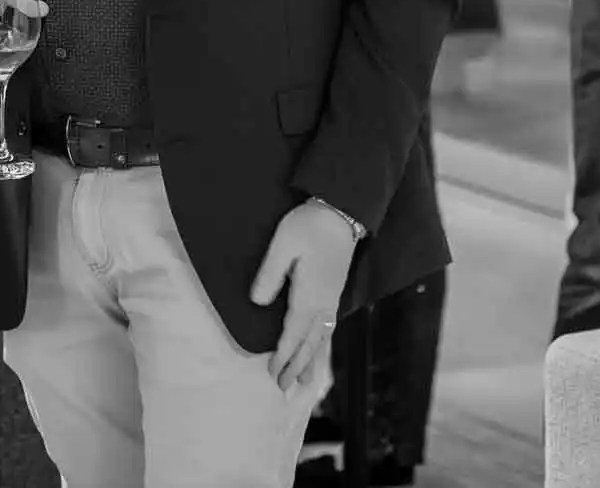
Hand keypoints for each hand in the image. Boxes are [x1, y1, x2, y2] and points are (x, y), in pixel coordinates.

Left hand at [250, 201, 359, 391]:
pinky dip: (323, 343)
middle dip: (297, 366)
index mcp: (309, 296)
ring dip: (312, 360)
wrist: (341, 211)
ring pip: (322, 337)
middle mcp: (323, 303)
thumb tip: (258, 303)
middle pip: (309, 342)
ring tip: (306, 382)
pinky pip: (329, 327)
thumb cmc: (308, 226)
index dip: (283, 355)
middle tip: (284, 388)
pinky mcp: (335, 291)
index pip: (293, 333)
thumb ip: (269, 275)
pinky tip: (320, 346)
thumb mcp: (282, 245)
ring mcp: (332, 298)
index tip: (274, 374)